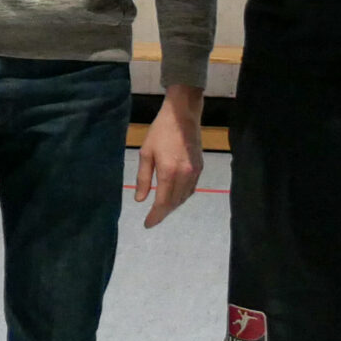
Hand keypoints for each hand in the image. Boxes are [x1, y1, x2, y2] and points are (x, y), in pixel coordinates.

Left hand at [133, 88, 204, 227]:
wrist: (182, 116)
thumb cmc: (160, 132)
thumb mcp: (146, 153)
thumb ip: (143, 178)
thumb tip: (140, 199)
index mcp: (169, 172)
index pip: (162, 202)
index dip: (155, 216)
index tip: (147, 224)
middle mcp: (184, 175)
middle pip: (174, 203)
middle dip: (163, 213)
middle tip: (152, 218)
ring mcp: (195, 172)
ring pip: (184, 198)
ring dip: (173, 206)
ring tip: (161, 210)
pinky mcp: (200, 168)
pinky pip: (191, 189)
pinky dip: (182, 197)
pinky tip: (174, 197)